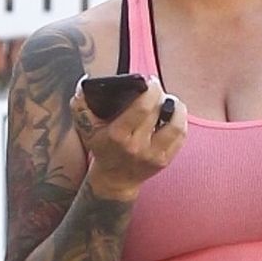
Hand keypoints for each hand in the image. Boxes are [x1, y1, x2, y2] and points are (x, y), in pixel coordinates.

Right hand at [70, 75, 186, 199]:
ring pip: (176, 125)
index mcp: (118, 135)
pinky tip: (173, 115)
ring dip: (176, 107)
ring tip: (169, 101)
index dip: (151, 89)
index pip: (143, 107)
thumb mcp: (86, 128)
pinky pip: (180, 137)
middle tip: (156, 89)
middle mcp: (137, 146)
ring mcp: (153, 155)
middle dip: (160, 94)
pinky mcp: (165, 161)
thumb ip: (81, 105)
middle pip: (159, 111)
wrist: (114, 179)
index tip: (149, 80)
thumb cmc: (102, 148)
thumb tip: (85, 83)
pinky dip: (180, 121)